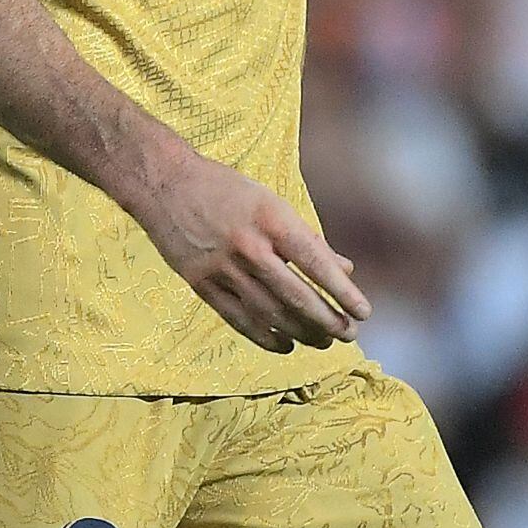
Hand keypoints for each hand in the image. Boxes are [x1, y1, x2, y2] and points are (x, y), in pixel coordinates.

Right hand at [121, 138, 369, 353]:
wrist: (163, 183)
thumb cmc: (225, 189)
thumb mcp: (271, 202)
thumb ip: (307, 238)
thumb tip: (344, 270)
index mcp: (270, 218)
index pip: (315, 262)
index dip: (342, 291)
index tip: (363, 312)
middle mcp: (247, 245)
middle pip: (295, 295)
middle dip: (328, 321)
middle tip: (349, 334)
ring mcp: (222, 267)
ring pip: (270, 313)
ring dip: (302, 333)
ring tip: (323, 341)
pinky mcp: (201, 283)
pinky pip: (239, 319)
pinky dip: (266, 337)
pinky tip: (286, 345)